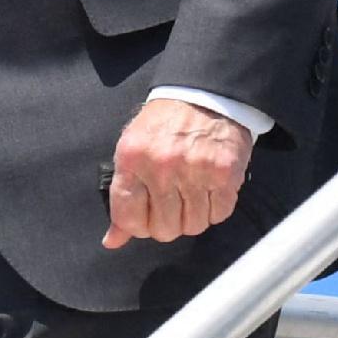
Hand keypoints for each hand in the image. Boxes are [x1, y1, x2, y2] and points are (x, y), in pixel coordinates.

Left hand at [103, 96, 251, 248]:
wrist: (204, 96)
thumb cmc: (164, 127)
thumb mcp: (132, 152)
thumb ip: (123, 197)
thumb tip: (112, 241)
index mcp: (132, 159)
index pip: (129, 218)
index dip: (138, 226)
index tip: (146, 217)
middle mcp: (162, 166)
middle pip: (163, 229)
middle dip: (167, 224)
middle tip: (172, 205)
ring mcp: (195, 170)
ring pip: (193, 226)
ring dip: (193, 217)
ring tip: (192, 195)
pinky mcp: (225, 173)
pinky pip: (219, 214)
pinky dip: (215, 209)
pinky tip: (210, 190)